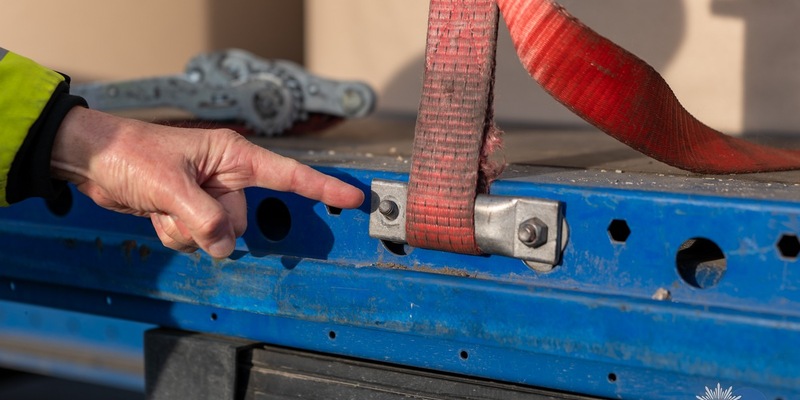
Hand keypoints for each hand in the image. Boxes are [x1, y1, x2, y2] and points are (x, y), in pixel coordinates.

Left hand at [50, 107, 363, 257]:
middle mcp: (227, 176)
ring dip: (190, 232)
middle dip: (213, 225)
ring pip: (221, 235)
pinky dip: (178, 235)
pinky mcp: (193, 210)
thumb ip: (205, 218)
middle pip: (244, 220)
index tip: (354, 198)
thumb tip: (225, 246)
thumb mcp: (170, 186)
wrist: (94, 160)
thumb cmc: (131, 155)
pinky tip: (158, 214)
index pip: (289, 175)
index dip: (323, 188)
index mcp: (233, 156)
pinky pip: (200, 239)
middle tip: (179, 205)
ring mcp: (210, 195)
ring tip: (164, 206)